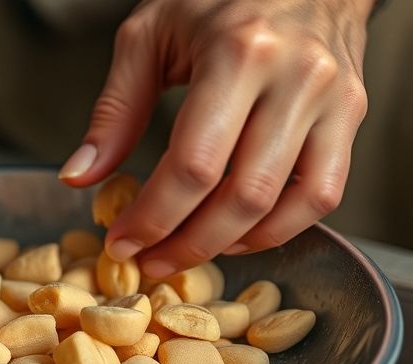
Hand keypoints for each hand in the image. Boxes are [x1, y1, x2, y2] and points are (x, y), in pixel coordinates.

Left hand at [60, 0, 373, 277]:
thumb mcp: (149, 36)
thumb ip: (114, 110)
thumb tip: (79, 178)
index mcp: (238, 53)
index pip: (194, 165)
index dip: (153, 217)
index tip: (121, 242)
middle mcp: (295, 78)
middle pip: (241, 196)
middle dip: (187, 243)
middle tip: (149, 262)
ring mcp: (332, 99)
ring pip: (286, 204)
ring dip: (230, 244)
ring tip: (186, 253)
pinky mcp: (351, 115)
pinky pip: (323, 195)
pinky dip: (279, 228)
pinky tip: (237, 234)